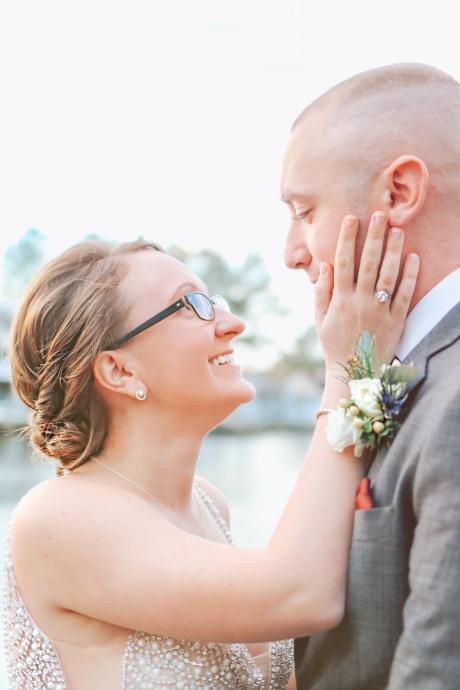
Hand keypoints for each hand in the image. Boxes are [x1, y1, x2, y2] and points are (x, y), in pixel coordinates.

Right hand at [314, 212, 419, 373]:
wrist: (354, 373)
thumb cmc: (334, 345)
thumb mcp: (320, 320)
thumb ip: (321, 292)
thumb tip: (325, 265)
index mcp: (340, 300)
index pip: (344, 262)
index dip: (347, 238)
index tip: (351, 219)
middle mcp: (360, 302)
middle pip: (369, 263)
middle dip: (374, 236)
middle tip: (379, 214)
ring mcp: (379, 311)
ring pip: (389, 275)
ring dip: (394, 251)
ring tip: (398, 230)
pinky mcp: (395, 321)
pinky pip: (405, 295)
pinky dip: (410, 276)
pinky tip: (413, 258)